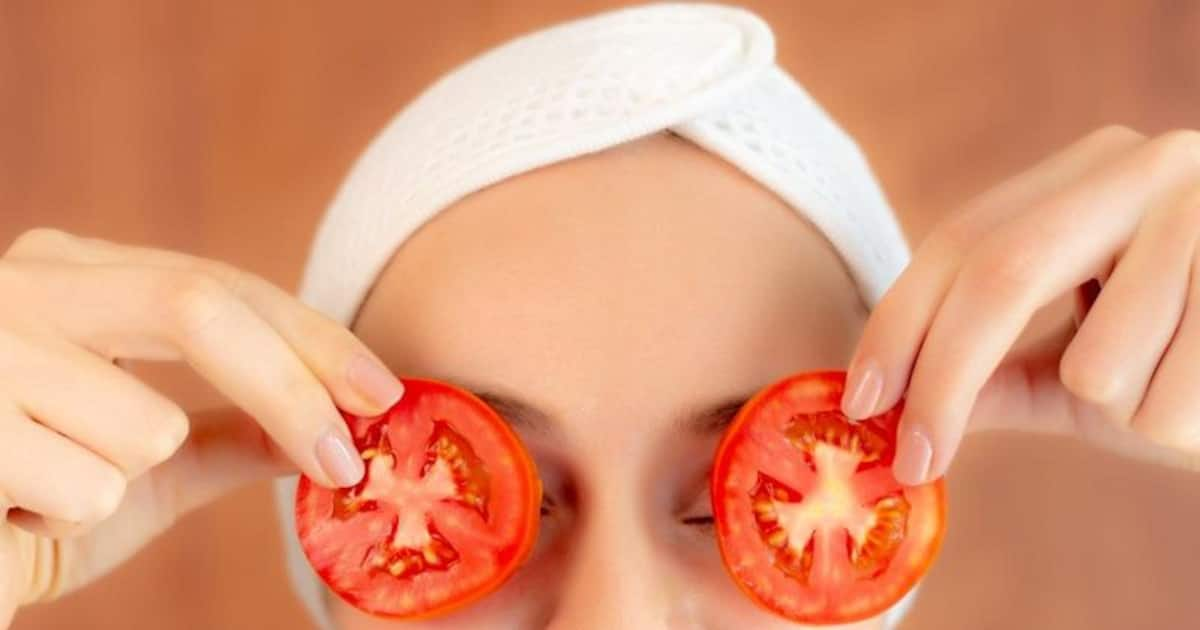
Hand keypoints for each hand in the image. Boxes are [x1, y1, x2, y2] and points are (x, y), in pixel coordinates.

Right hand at [0, 229, 404, 626]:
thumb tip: (344, 425)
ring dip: (117, 487)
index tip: (384, 395)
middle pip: (198, 308)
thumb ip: (233, 434)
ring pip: (144, 424)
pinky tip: (7, 512)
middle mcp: (20, 281)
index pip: (219, 285)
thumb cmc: (23, 511)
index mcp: (70, 274)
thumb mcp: (144, 468)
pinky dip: (64, 522)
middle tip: (345, 462)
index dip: (312, 340)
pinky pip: (85, 486)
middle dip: (290, 392)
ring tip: (44, 492)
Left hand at [840, 127, 1199, 483]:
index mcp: (1088, 174)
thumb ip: (993, 374)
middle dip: (944, 380)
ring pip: (1099, 362)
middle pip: (1002, 273)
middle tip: (914, 458)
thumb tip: (894, 403)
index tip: (859, 404)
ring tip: (1179, 389)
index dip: (898, 326)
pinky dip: (1183, 428)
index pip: (960, 242)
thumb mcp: (1082, 363)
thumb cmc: (1198, 360)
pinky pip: (1173, 399)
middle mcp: (1148, 166)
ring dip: (1121, 414)